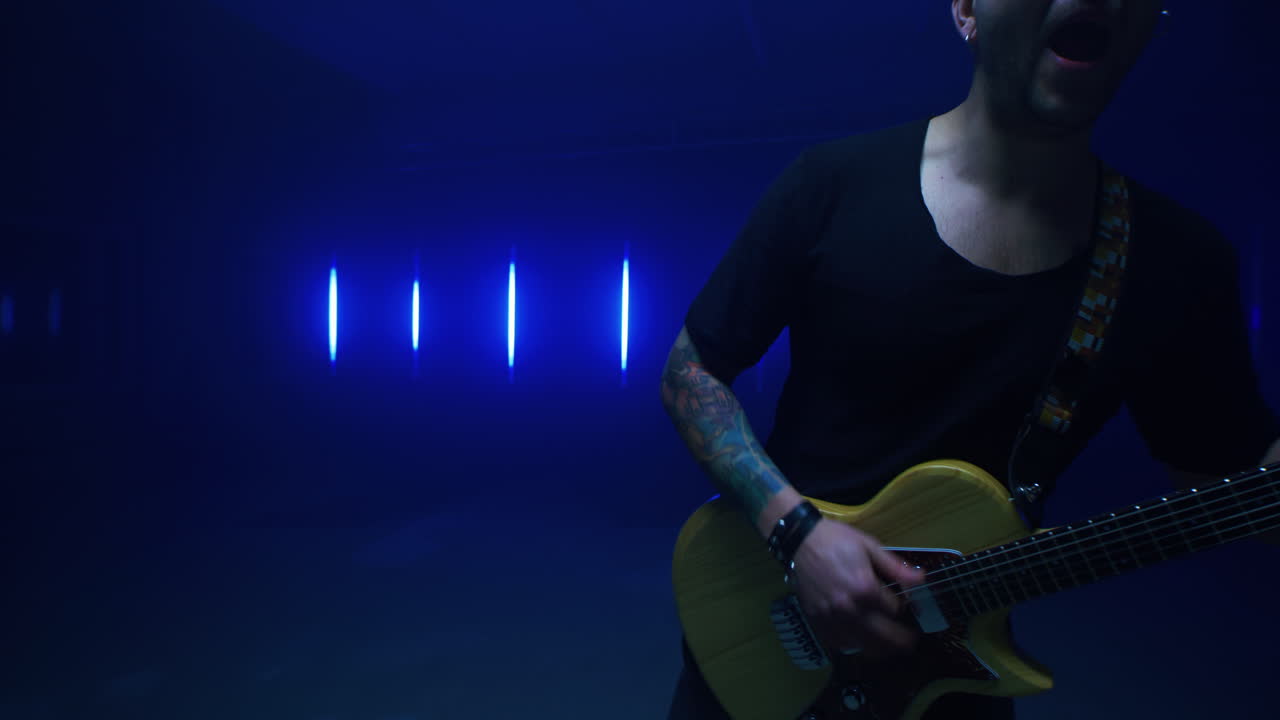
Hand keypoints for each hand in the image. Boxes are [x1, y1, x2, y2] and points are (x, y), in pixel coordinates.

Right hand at [790, 518, 926, 658]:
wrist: (799, 541)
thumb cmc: (836, 540)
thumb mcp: (869, 546)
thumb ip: (896, 567)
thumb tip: (922, 580)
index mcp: (865, 588)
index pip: (896, 609)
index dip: (905, 605)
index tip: (907, 603)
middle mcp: (849, 609)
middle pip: (885, 638)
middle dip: (903, 641)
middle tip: (911, 641)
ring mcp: (832, 619)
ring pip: (864, 647)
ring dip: (881, 648)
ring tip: (890, 645)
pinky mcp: (817, 622)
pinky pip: (841, 645)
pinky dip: (854, 645)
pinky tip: (860, 638)